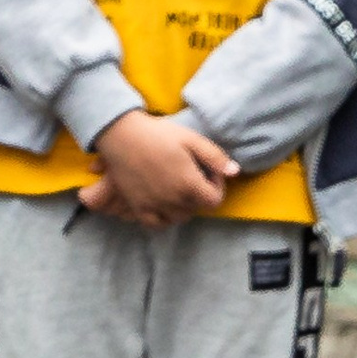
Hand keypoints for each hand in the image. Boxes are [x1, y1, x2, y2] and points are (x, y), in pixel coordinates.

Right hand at [82, 109, 233, 226]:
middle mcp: (172, 200)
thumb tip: (235, 172)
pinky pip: (156, 223)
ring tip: (179, 189)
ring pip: (178, 218)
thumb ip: (216, 158)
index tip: (209, 172)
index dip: (217, 186)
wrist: (121, 135)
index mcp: (189, 184)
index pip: (214, 200)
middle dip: (200, 194)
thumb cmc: (158, 134)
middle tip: (193, 176)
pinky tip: (164, 205)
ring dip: (184, 206)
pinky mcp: (137, 206)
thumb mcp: (192, 139)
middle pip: (197, 208)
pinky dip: (164, 218)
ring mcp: (154, 205)